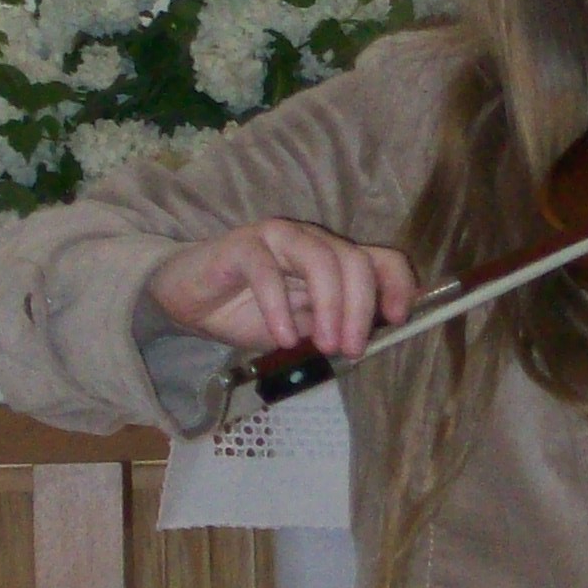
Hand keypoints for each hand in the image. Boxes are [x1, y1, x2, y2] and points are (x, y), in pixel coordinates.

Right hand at [148, 220, 417, 359]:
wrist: (189, 300)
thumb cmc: (248, 311)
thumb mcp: (302, 328)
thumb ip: (332, 326)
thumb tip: (367, 338)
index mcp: (333, 257)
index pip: (381, 258)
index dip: (397, 285)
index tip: (398, 320)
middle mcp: (311, 240)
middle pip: (354, 261)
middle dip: (360, 308)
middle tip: (350, 349)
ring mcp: (277, 238)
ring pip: (320, 259)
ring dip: (330, 306)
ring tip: (325, 346)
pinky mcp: (242, 246)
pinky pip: (267, 271)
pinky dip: (280, 307)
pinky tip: (284, 338)